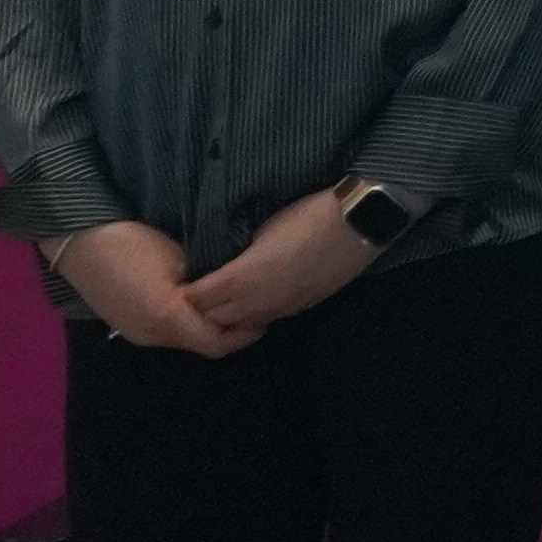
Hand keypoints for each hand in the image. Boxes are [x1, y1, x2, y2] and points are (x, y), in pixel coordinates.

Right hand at [49, 220, 245, 359]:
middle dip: (227, 331)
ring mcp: (137, 334)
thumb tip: (227, 288)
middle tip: (249, 309)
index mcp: (169, 319)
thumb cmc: (132, 243)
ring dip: (204, 327)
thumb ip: (206, 279)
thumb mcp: (178, 257)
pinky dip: (185, 324)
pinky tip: (194, 304)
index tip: (263, 314)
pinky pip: (165, 333)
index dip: (243, 333)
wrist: (81, 243)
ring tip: (225, 305)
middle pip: (201, 344)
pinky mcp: (127, 326)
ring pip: (183, 339)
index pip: (217, 342)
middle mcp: (153, 336)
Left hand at [176, 191, 376, 341]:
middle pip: (213, 319)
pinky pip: (264, 320)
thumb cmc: (307, 216)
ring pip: (239, 326)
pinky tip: (254, 299)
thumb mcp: (262, 228)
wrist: (358, 225)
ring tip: (223, 297)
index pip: (196, 299)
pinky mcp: (298, 309)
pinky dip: (251, 315)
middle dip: (201, 307)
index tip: (183, 275)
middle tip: (198, 288)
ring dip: (226, 315)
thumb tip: (221, 261)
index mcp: (241, 278)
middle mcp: (255, 302)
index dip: (186, 289)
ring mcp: (279, 309)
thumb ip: (237, 252)